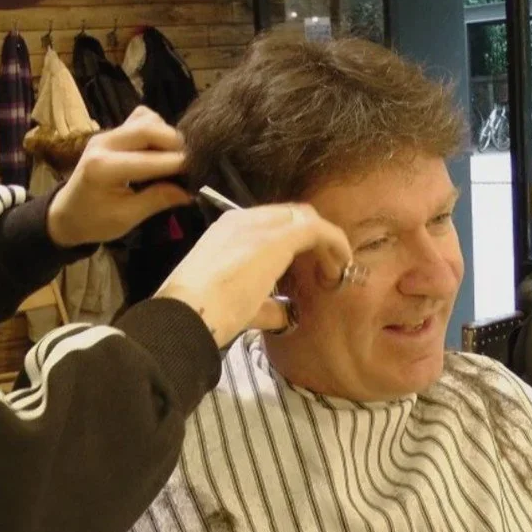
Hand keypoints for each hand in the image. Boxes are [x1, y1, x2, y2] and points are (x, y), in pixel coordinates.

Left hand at [47, 106, 192, 247]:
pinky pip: (139, 119)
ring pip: (146, 119)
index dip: (180, 166)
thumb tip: (191, 191)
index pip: (152, 160)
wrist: (66, 214)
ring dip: (165, 135)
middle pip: (150, 128)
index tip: (200, 174)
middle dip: (176, 145)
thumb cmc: (93, 222)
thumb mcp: (126, 218)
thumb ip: (158, 200)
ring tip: (173, 159)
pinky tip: (158, 150)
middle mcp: (104, 143)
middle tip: (190, 164)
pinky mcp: (110, 133)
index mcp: (104, 168)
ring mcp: (106, 134)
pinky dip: (155, 130)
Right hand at [155, 204, 352, 347]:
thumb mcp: (238, 305)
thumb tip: (284, 315)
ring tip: (334, 269)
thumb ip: (264, 306)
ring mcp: (259, 226)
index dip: (294, 241)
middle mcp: (243, 220)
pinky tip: (342, 263)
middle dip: (312, 238)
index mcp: (227, 231)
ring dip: (324, 241)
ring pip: (304, 218)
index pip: (270, 224)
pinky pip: (316, 230)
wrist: (189, 313)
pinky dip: (335, 243)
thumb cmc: (204, 312)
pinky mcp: (277, 238)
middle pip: (290, 216)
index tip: (307, 267)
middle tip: (325, 266)